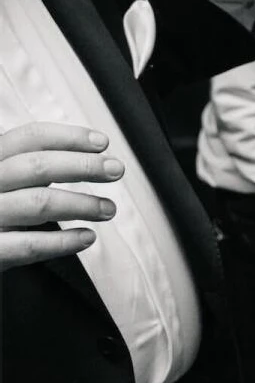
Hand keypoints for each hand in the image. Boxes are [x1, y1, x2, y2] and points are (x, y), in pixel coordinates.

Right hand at [0, 123, 123, 270]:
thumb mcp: (5, 181)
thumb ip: (31, 169)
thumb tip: (88, 157)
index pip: (28, 138)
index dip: (68, 137)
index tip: (102, 143)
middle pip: (36, 166)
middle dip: (83, 166)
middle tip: (116, 170)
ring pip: (37, 203)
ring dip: (82, 204)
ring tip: (108, 209)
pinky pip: (26, 245)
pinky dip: (62, 242)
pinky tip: (86, 238)